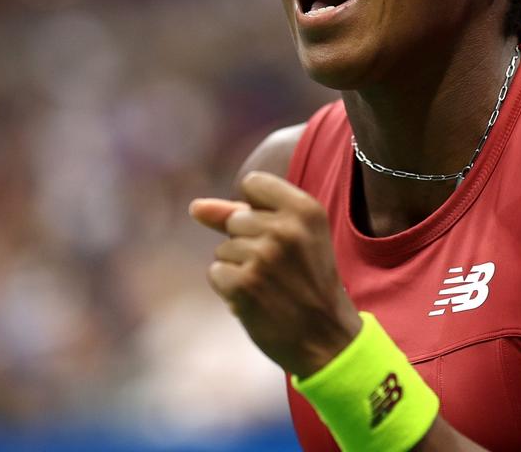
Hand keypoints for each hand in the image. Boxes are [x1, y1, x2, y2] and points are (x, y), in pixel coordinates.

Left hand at [189, 171, 361, 377]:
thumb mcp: (293, 239)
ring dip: (240, 269)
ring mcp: (264, 256)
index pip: (253, 183)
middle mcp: (286, 228)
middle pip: (235, 220)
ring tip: (271, 286)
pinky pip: (216, 273)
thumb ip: (242, 214)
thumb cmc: (307, 283)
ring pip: (223, 249)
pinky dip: (231, 290)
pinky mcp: (244, 283)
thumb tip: (194, 207)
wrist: (326, 338)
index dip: (255, 209)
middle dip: (248, 243)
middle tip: (281, 269)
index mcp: (306, 210)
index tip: (278, 233)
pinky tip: (257, 300)